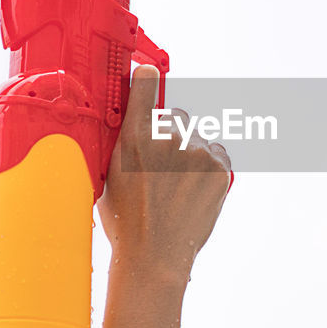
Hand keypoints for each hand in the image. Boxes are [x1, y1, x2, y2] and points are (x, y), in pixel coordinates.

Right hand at [98, 65, 230, 281]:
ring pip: (196, 138)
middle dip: (170, 133)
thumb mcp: (107, 176)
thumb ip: (120, 143)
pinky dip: (210, 165)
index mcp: (133, 137)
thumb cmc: (126, 221)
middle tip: (162, 165)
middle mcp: (167, 138)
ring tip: (177, 186)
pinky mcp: (220, 167)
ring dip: (190, 153)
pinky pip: (217, 153)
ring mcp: (196, 151)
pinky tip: (194, 188)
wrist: (155, 256)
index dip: (146, 78)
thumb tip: (127, 125)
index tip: (147, 71)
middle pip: (175, 117)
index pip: (143, 86)